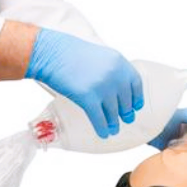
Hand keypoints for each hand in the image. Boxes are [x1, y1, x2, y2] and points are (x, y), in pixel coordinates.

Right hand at [25, 28, 143, 137]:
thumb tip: (119, 90)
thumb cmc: (71, 53)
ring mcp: (102, 87)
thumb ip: (113, 70)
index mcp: (120, 63)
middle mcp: (115, 75)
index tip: (136, 106)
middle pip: (126, 101)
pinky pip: (99, 118)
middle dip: (126, 113)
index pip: (136, 85)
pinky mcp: (87, 97)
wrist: (50, 52)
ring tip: (114, 129)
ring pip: (113, 112)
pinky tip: (104, 134)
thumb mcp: (100, 56)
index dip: (137, 98)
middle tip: (126, 119)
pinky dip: (102, 128)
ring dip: (114, 123)